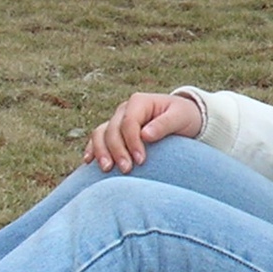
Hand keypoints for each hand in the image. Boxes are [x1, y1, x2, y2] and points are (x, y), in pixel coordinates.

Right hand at [84, 90, 202, 172]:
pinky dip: (92, 149)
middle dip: (117, 150)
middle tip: (126, 170)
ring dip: (100, 151)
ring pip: (100, 134)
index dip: (132, 141)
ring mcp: (117, 120)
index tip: (141, 160)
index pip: (129, 122)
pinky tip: (88, 162)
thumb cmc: (184, 117)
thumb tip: (145, 135)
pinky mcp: (114, 132)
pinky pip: (97, 139)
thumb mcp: (180, 117)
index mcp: (139, 102)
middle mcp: (124, 109)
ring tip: (106, 169)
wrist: (184, 118)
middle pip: (112, 130)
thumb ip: (164, 125)